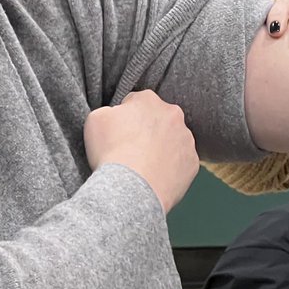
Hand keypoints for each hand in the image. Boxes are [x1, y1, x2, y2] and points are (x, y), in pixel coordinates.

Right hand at [83, 90, 198, 213]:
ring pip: (172, 140)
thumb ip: (109, 110)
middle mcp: (173, 115)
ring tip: (143, 166)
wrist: (132, 189)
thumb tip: (117, 115)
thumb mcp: (95, 120)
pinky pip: (181, 162)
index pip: (136, 103)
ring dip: (161, 148)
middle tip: (131, 150)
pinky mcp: (192, 162)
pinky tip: (155, 177)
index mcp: (149, 100)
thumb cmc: (111, 152)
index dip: (124, 119)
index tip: (118, 134)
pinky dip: (170, 167)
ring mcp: (186, 139)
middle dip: (147, 131)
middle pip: (158, 120)